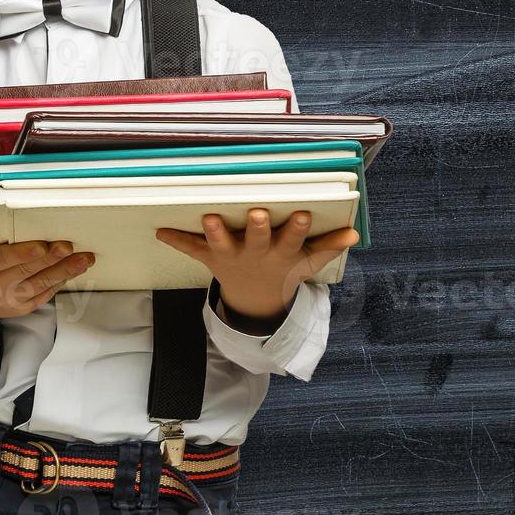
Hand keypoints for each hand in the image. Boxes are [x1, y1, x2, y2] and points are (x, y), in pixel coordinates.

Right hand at [0, 212, 95, 319]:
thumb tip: (4, 210)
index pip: (1, 259)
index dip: (22, 253)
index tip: (41, 246)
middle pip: (26, 272)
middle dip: (50, 259)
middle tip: (69, 246)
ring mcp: (9, 300)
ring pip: (40, 285)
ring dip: (64, 271)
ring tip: (83, 259)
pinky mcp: (22, 308)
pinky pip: (44, 294)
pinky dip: (60, 282)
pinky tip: (74, 270)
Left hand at [155, 208, 357, 320]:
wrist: (255, 300)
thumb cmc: (284, 270)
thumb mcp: (308, 263)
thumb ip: (329, 247)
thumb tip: (354, 233)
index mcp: (280, 253)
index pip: (292, 239)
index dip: (298, 229)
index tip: (304, 215)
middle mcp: (255, 254)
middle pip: (257, 240)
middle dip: (258, 227)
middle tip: (258, 214)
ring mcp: (231, 255)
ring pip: (222, 243)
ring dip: (215, 232)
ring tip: (209, 218)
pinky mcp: (211, 256)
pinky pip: (192, 249)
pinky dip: (176, 241)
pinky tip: (160, 231)